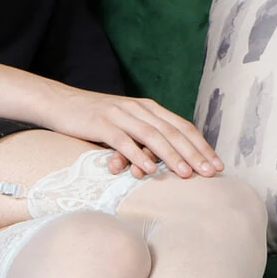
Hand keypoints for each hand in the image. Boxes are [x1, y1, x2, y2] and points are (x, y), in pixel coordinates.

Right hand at [53, 89, 225, 179]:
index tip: (216, 165)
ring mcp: (120, 115)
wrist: (60, 103)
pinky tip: (149, 169)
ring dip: (171, 156)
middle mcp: (139, 108)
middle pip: (173, 132)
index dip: (202, 146)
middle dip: (194, 153)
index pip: (182, 126)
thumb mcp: (127, 122)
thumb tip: (172, 157)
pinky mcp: (101, 124)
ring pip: (152, 136)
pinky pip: (123, 141)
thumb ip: (147, 134)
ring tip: (186, 174)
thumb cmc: (95, 118)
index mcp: (149, 108)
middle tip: (210, 173)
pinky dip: (138, 155)